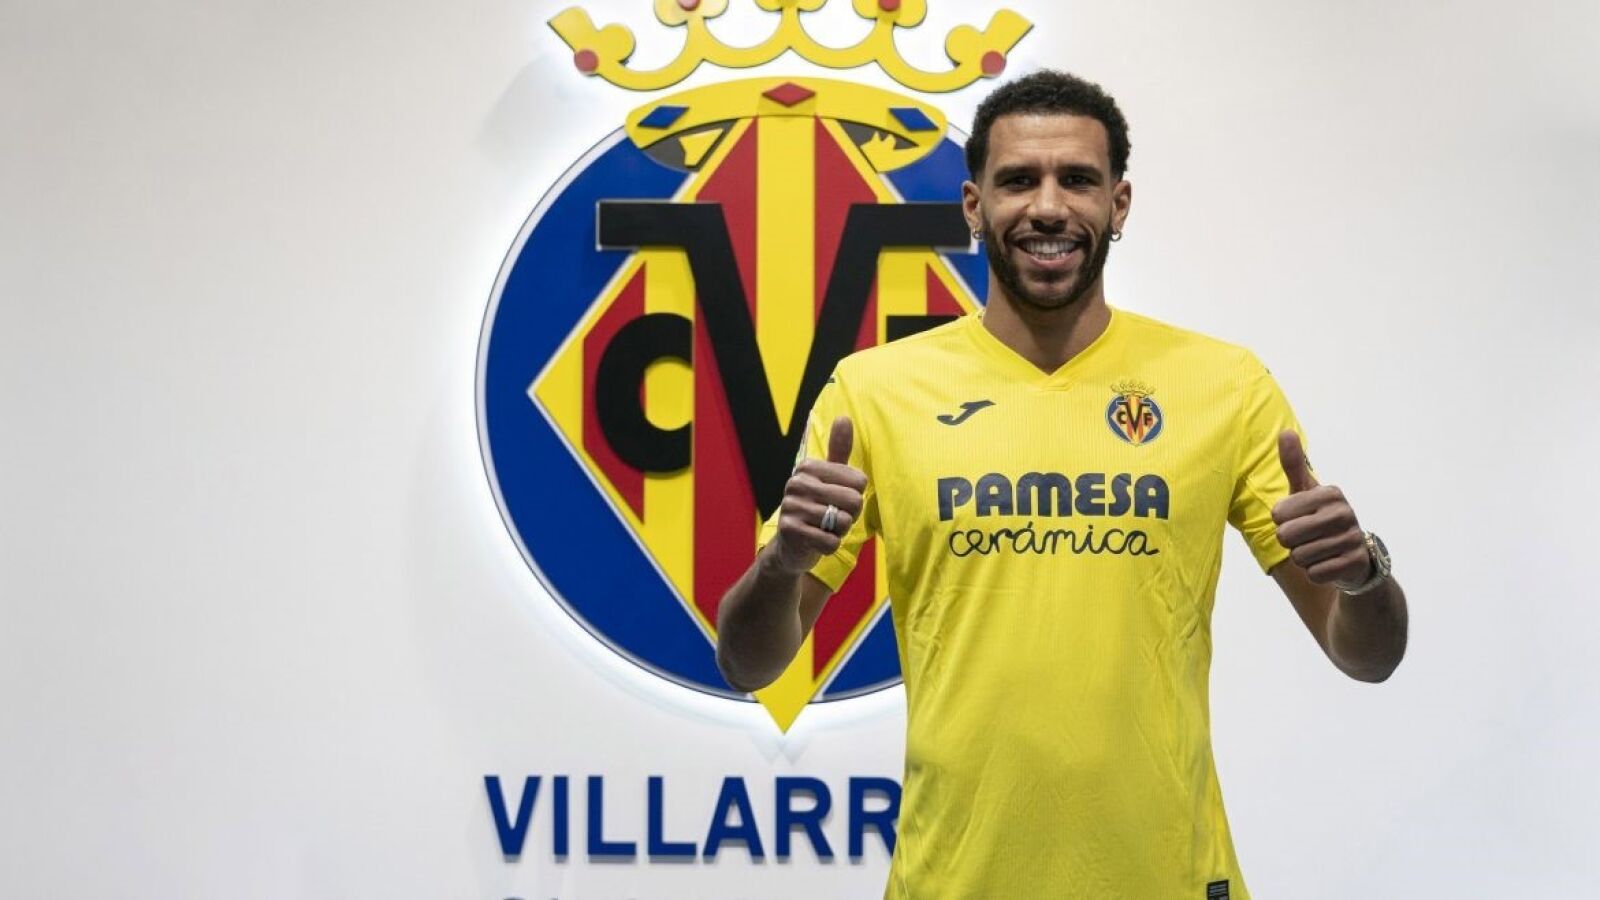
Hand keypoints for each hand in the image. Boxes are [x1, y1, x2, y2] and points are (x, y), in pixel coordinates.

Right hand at [769, 416, 867, 575]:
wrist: (790, 545)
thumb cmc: (817, 508)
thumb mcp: (828, 478)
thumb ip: (838, 450)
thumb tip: (844, 417)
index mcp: (809, 466)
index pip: (859, 482)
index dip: (855, 497)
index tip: (837, 500)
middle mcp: (797, 482)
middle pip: (854, 501)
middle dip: (850, 516)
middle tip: (832, 518)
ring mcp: (791, 506)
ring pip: (843, 523)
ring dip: (838, 532)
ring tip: (823, 528)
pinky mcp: (790, 530)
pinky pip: (830, 541)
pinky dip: (830, 545)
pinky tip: (817, 541)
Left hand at [1271, 430, 1373, 589]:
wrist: (1353, 556)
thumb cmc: (1320, 519)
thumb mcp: (1306, 491)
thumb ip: (1294, 464)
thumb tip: (1285, 432)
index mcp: (1330, 493)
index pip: (1278, 514)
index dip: (1281, 521)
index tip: (1297, 518)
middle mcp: (1344, 513)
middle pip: (1286, 536)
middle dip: (1289, 542)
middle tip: (1306, 537)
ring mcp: (1352, 538)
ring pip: (1299, 557)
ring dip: (1302, 558)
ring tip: (1318, 549)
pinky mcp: (1355, 563)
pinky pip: (1314, 573)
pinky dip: (1315, 572)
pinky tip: (1328, 563)